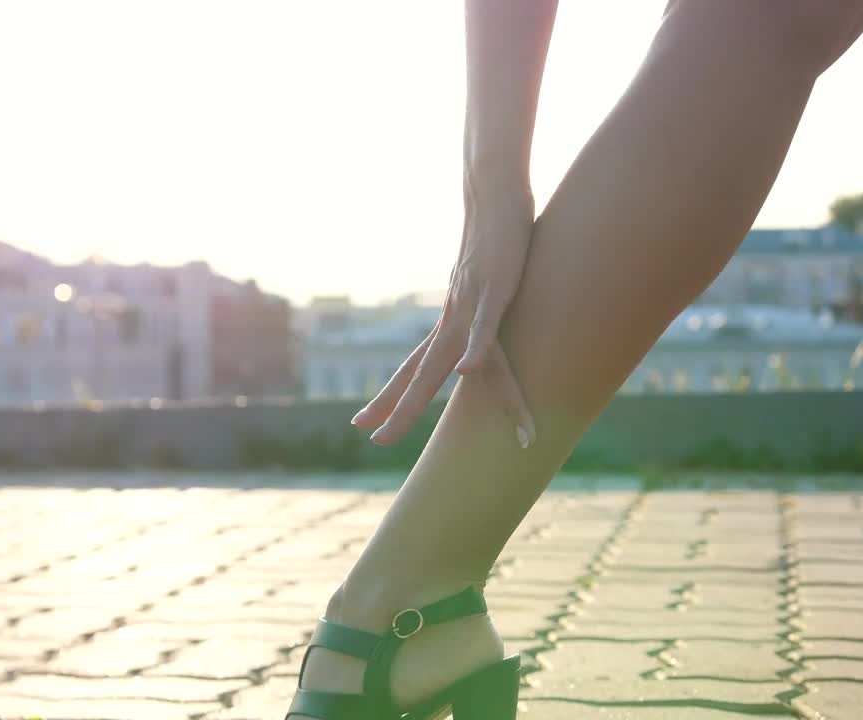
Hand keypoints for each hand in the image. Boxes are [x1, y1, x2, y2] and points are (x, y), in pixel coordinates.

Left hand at [350, 179, 536, 447]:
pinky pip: (484, 325)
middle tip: (368, 439)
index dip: (391, 396)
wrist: (492, 194)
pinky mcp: (495, 287)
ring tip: (401, 423)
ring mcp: (470, 304)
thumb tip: (479, 323)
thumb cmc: (495, 238)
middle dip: (396, 408)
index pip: (413, 367)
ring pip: (442, 358)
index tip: (367, 425)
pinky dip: (475, 349)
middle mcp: (451, 316)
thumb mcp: (485, 284)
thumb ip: (480, 309)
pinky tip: (466, 373)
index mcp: (448, 319)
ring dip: (422, 393)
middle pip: (418, 373)